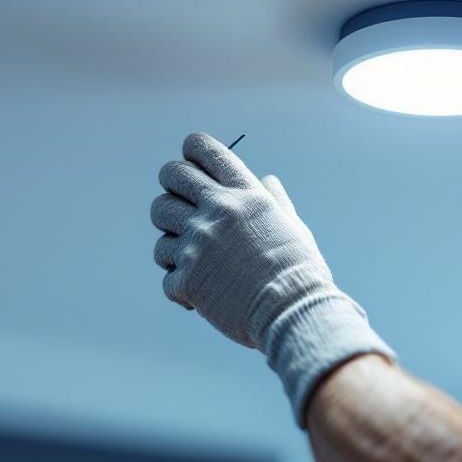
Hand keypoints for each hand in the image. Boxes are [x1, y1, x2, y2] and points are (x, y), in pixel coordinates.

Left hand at [151, 132, 394, 424]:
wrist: (295, 312)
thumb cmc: (301, 271)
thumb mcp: (294, 227)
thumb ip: (274, 200)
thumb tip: (267, 179)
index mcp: (245, 194)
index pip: (203, 149)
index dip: (192, 152)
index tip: (195, 167)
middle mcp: (217, 211)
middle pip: (170, 175)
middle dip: (172, 187)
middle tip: (184, 208)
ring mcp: (198, 243)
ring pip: (160, 223)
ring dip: (173, 238)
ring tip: (194, 257)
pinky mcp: (187, 278)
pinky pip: (167, 273)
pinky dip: (181, 285)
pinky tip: (200, 294)